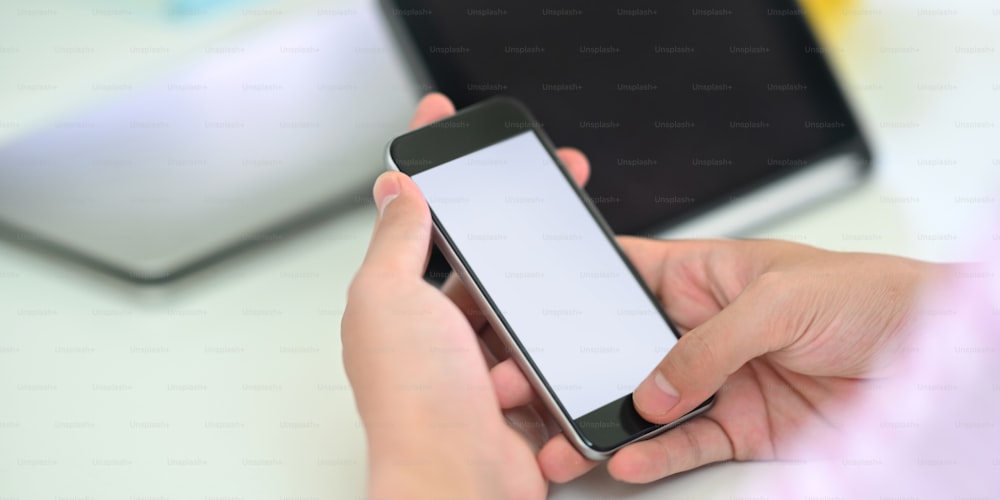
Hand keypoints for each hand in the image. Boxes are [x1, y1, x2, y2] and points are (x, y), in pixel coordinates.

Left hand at [340, 93, 590, 498]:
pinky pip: (546, 348)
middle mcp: (435, 330)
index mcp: (397, 300)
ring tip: (545, 292)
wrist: (459, 483)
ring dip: (536, 296)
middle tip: (544, 187)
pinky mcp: (519, 390)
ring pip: (520, 303)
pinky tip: (557, 339)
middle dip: (512, 224)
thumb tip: (395, 187)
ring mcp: (479, 361)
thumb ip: (396, 239)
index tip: (445, 122)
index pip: (414, 215)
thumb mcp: (389, 297)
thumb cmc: (413, 404)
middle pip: (479, 257)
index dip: (432, 165)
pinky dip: (555, 342)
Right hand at [539, 238, 941, 482]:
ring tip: (568, 435)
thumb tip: (657, 386)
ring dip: (605, 422)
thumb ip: (710, 343)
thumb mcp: (779, 299)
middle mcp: (702, 329)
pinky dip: (653, 456)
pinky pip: (685, 446)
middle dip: (575, 367)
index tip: (532, 304)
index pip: (623, 274)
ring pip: (646, 405)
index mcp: (703, 275)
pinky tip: (627, 458)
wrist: (934, 359)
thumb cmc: (869, 296)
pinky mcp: (741, 427)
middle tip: (531, 383)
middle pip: (621, 348)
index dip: (577, 285)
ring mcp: (719, 381)